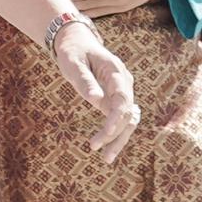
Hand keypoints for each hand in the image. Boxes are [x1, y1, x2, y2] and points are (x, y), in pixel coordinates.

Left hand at [47, 16, 139, 156]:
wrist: (77, 42)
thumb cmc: (73, 52)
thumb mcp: (73, 64)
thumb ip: (85, 80)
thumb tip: (95, 100)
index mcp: (116, 71)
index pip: (122, 101)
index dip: (114, 122)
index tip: (101, 138)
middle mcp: (124, 82)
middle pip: (128, 114)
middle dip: (116, 136)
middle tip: (102, 156)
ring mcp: (122, 90)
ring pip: (128, 119)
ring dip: (119, 138)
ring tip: (106, 159)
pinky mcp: (116, 98)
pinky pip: (121, 118)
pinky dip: (116, 133)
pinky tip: (107, 148)